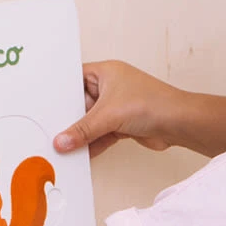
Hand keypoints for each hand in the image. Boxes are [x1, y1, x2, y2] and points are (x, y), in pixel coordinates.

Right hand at [54, 61, 180, 157]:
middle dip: (70, 119)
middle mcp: (110, 87)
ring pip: (91, 121)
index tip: (45, 105)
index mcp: (106, 72)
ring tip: (63, 146)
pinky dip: (93, 144)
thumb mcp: (108, 115)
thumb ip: (83, 131)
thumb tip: (62, 141)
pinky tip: (81, 153)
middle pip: (81, 104)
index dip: (60, 92)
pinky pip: (101, 134)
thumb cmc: (152, 103)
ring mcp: (117, 106)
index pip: (75, 79)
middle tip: (51, 130)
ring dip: (81, 134)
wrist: (179, 123)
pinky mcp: (122, 124)